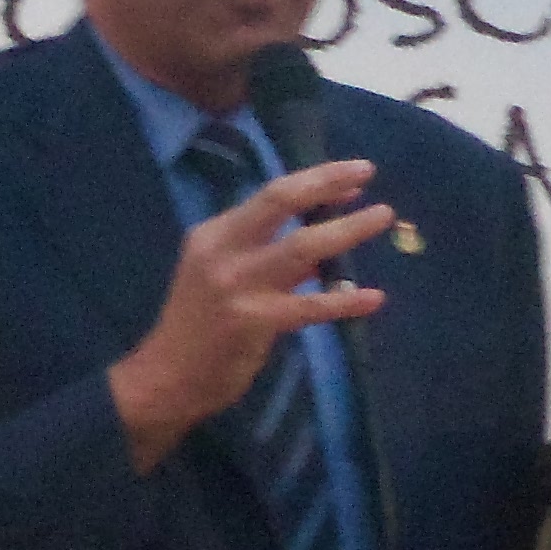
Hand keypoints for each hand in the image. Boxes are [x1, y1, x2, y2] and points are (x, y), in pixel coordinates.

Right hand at [107, 160, 393, 468]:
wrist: (167, 378)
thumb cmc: (199, 326)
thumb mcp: (222, 275)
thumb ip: (265, 253)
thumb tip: (322, 231)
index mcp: (214, 234)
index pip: (270, 195)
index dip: (314, 180)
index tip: (352, 175)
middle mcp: (223, 250)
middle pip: (280, 201)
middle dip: (326, 182)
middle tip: (368, 171)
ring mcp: (237, 285)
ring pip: (302, 248)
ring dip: (347, 230)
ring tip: (384, 216)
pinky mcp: (253, 322)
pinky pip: (310, 307)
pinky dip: (344, 302)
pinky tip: (373, 298)